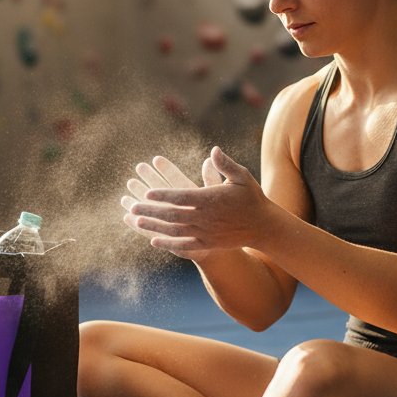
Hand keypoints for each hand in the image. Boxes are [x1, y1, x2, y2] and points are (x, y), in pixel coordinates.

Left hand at [127, 147, 268, 256]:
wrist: (263, 227)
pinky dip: (167, 243)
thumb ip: (226, 164)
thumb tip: (213, 150)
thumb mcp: (242, 177)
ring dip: (153, 226)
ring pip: (174, 230)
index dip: (164, 195)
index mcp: (211, 200)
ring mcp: (205, 233)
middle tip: (132, 205)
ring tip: (135, 220)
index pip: (182, 197)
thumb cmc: (252, 198)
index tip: (148, 192)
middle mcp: (205, 218)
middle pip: (172, 214)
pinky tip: (152, 241)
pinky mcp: (207, 244)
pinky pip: (183, 245)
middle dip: (151, 210)